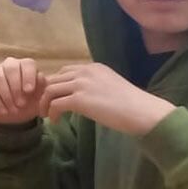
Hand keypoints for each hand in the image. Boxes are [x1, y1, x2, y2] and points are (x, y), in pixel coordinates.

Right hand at [0, 57, 44, 126]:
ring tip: (12, 109)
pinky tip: (2, 110)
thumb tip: (41, 79)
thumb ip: (42, 87)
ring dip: (6, 95)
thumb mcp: (40, 97)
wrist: (14, 115)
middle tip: (21, 104)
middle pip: (11, 67)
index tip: (29, 91)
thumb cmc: (29, 102)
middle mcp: (9, 64)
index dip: (28, 76)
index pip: (27, 64)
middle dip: (16, 87)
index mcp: (25, 66)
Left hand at [42, 63, 174, 135]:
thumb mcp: (110, 85)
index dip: (56, 84)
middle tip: (46, 107)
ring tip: (47, 115)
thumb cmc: (132, 104)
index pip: (65, 71)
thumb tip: (81, 96)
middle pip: (54, 79)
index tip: (54, 97)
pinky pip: (55, 104)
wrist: (142, 111)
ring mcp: (81, 84)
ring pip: (50, 90)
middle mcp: (85, 72)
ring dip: (45, 103)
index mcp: (93, 67)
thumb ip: (94, 85)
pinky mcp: (79, 99)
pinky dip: (52, 112)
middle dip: (46, 93)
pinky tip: (55, 120)